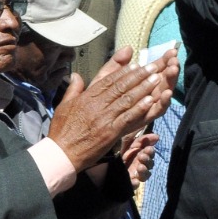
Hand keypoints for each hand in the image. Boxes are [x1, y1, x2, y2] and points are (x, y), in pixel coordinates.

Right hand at [47, 46, 172, 170]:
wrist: (62, 153)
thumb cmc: (61, 131)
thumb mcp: (63, 106)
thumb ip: (73, 89)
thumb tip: (76, 75)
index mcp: (86, 98)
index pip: (108, 80)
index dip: (123, 72)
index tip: (136, 65)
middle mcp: (96, 105)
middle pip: (120, 87)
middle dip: (138, 76)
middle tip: (152, 67)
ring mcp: (104, 118)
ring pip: (127, 99)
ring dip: (143, 88)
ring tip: (156, 79)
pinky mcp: (111, 132)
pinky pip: (128, 117)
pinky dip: (140, 108)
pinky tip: (151, 100)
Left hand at [120, 131, 157, 184]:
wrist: (102, 161)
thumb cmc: (117, 150)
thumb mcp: (127, 142)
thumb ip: (141, 140)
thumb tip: (157, 136)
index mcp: (140, 154)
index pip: (150, 153)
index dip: (150, 152)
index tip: (148, 149)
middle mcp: (139, 164)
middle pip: (149, 164)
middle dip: (147, 160)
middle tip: (142, 157)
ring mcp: (134, 174)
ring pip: (145, 175)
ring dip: (144, 171)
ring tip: (140, 167)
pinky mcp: (128, 182)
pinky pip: (134, 185)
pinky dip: (135, 183)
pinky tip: (135, 181)